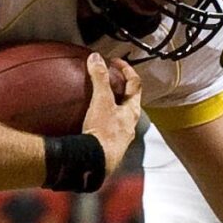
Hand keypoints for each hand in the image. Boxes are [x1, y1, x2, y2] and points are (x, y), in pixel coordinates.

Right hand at [79, 53, 143, 176]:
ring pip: (118, 115)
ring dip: (110, 104)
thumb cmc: (104, 133)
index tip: (115, 62)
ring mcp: (119, 136)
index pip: (135, 84)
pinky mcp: (107, 146)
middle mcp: (129, 124)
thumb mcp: (101, 101)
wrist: (97, 163)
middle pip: (128, 100)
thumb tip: (96, 58)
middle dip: (119, 88)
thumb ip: (99, 79)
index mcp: (132, 111)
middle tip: (107, 78)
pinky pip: (105, 127)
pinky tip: (87, 120)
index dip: (127, 70)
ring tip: (96, 98)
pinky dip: (99, 119)